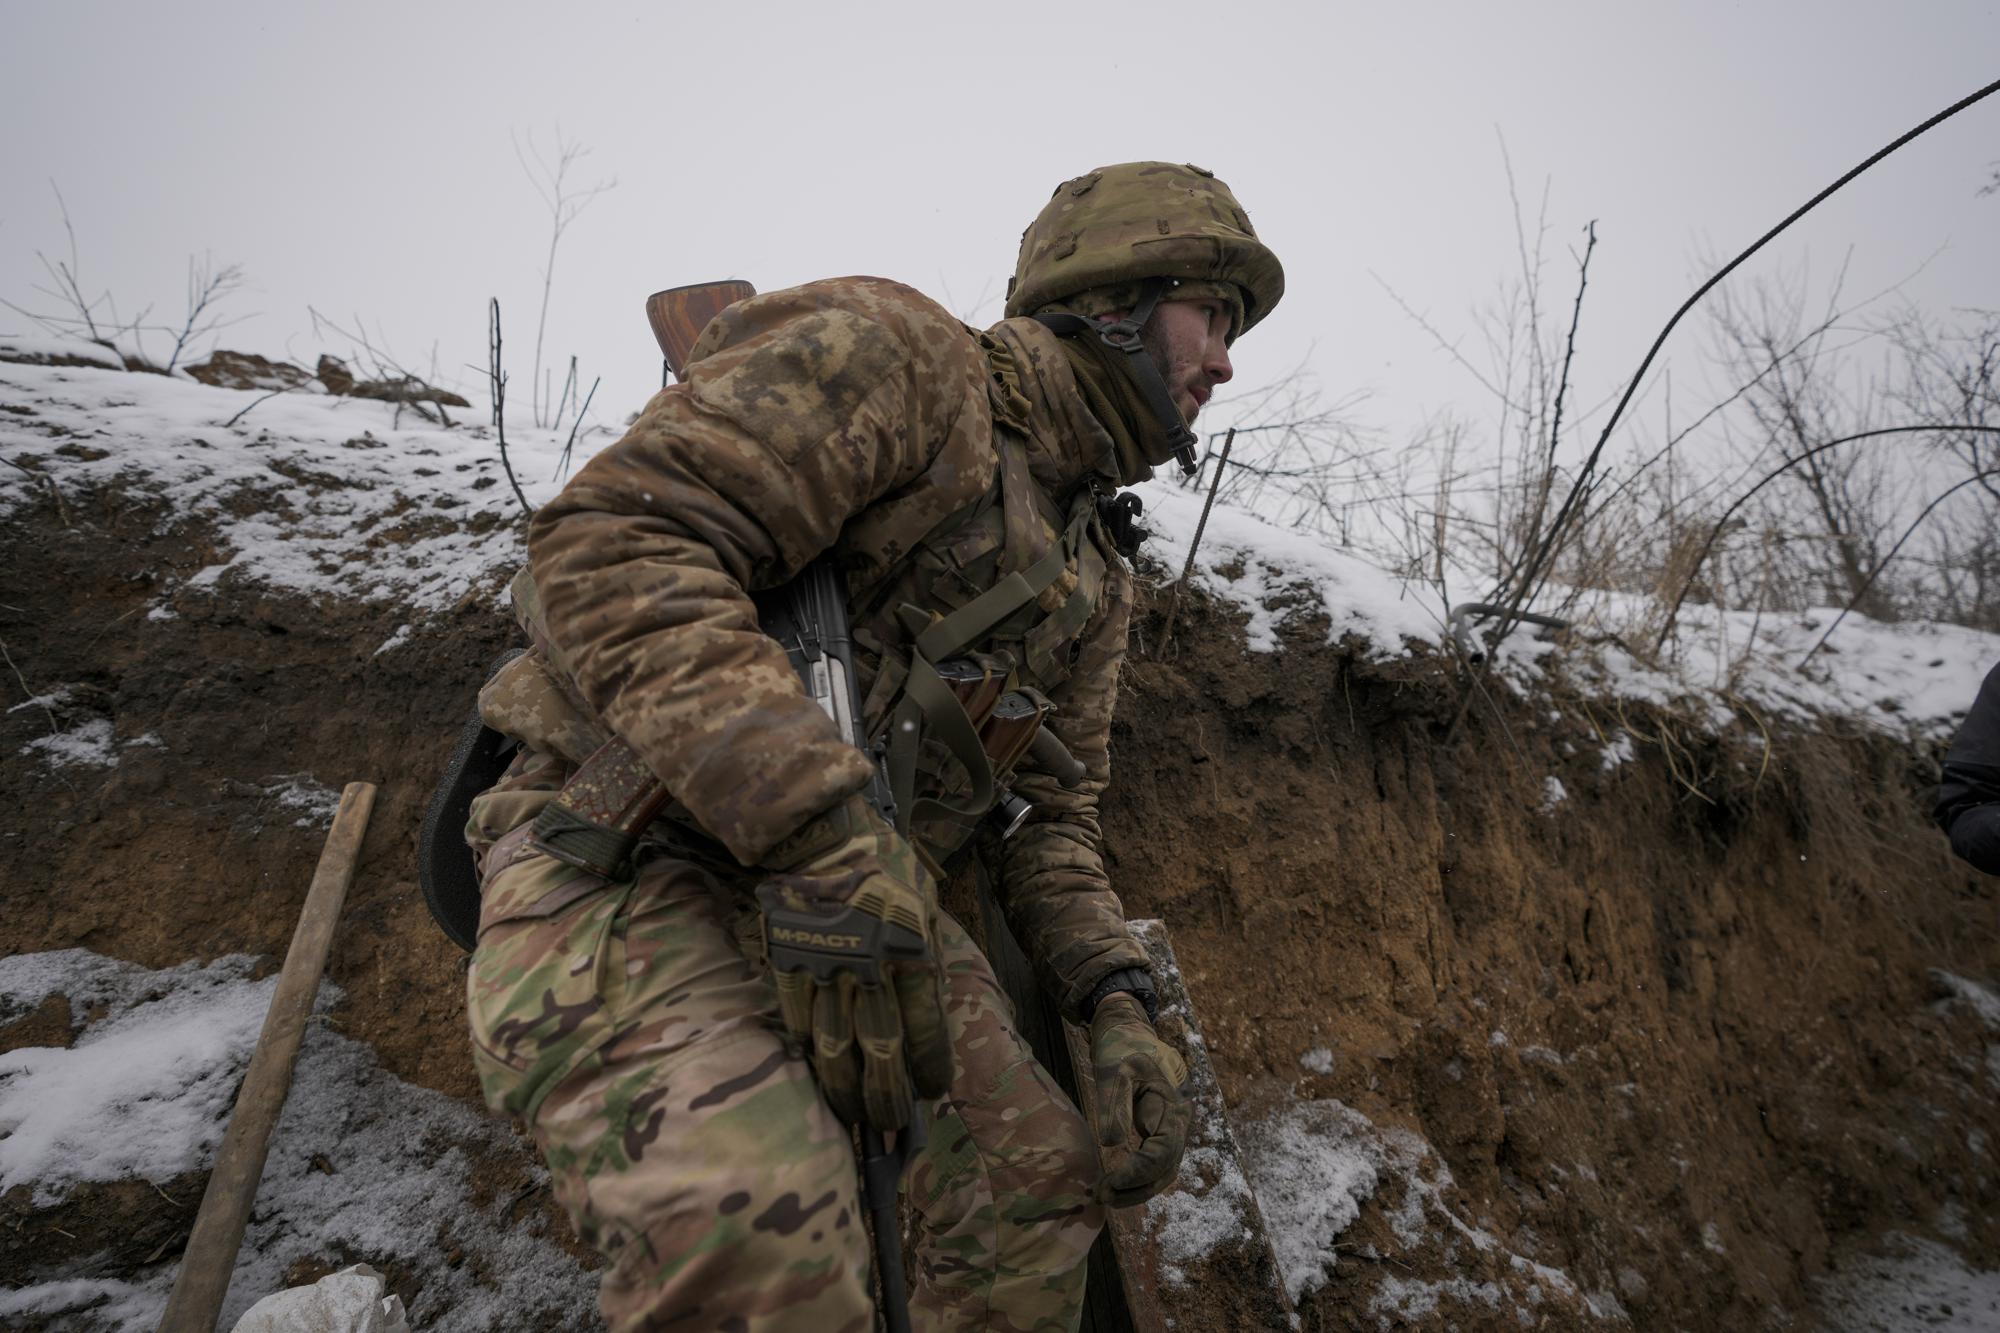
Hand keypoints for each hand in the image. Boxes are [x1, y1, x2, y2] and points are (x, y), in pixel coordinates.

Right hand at [757, 796, 952, 1131]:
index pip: (925, 1029)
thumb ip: (926, 959)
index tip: (932, 1092)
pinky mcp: (789, 965)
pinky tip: (818, 1077)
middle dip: (888, 1096)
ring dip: (847, 1090)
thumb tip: (927, 1014)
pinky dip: (808, 1055)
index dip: (930, 1068)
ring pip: (836, 1046)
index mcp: (911, 952)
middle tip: (893, 1129)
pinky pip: (798, 1022)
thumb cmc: (886, 870)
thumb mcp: (925, 908)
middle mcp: (870, 967)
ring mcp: (825, 969)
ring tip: (856, 1119)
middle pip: (880, 1049)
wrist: (822, 835)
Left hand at [1088, 991, 1189, 1207]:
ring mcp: (1171, 1127)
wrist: (1128, 1032)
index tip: (1110, 1181)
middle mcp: (1178, 1121)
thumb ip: (1115, 1106)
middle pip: (1167, 1168)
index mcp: (1171, 1105)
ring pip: (1164, 1170)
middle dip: (1136, 1188)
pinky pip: (1155, 1161)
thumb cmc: (1120, 1048)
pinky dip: (1138, 1177)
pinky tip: (1115, 1184)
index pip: (1163, 1151)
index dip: (1138, 1171)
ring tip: (1106, 1196)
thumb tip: (1112, 1144)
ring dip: (1137, 1188)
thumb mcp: (1114, 1072)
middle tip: (1103, 1197)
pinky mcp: (1160, 1130)